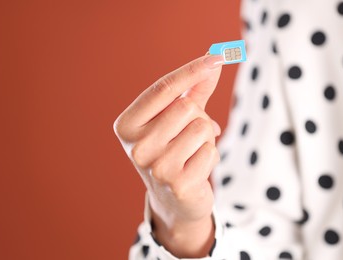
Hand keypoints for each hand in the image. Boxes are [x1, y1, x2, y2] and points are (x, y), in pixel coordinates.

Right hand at [114, 55, 223, 256]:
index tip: (216, 56)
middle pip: (186, 108)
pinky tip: (196, 168)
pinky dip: (211, 156)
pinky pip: (211, 151)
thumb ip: (195, 89)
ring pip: (202, 128)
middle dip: (198, 117)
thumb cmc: (173, 149)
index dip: (191, 71)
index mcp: (127, 126)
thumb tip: (215, 58)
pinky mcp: (177, 184)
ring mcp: (154, 168)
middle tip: (190, 134)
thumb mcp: (177, 118)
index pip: (161, 89)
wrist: (172, 198)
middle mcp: (135, 147)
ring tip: (193, 152)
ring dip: (206, 137)